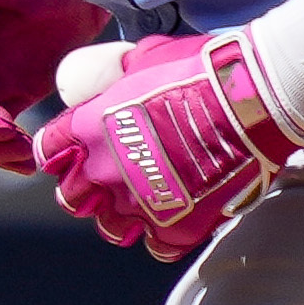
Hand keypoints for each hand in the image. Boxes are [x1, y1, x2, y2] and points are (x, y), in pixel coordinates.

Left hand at [33, 26, 303, 257]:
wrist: (253, 97)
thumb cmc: (201, 68)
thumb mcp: (144, 57)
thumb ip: (114, 76)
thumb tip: (104, 81)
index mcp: (89, 128)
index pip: (50, 151)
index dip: (60, 153)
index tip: (71, 154)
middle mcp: (105, 171)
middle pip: (72, 197)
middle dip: (85, 190)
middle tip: (106, 182)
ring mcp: (140, 203)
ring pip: (111, 228)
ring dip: (121, 217)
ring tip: (141, 204)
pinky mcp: (177, 227)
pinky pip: (156, 247)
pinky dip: (164, 236)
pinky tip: (176, 220)